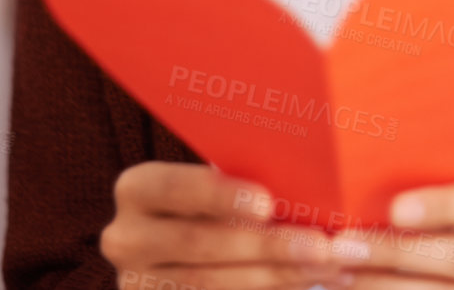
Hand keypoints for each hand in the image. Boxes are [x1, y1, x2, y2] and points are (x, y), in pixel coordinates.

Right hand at [100, 162, 349, 289]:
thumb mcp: (212, 188)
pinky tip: (305, 284)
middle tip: (323, 246)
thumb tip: (303, 175)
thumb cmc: (213, 206)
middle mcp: (125, 239)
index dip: (219, 196)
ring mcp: (137, 284)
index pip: (173, 188)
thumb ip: (239, 180)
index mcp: (136, 190)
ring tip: (328, 268)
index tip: (267, 203)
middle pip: (199, 244)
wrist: (178, 258)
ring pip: (211, 284)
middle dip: (267, 246)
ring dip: (278, 277)